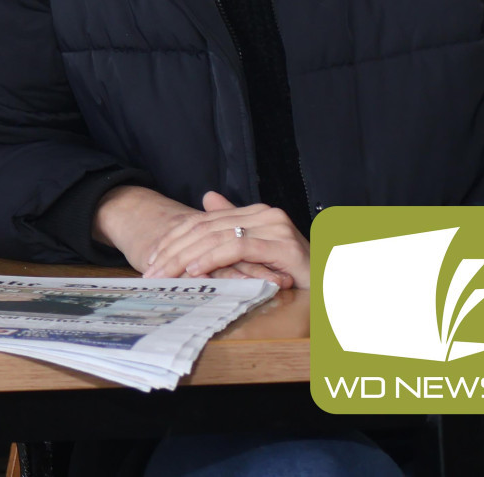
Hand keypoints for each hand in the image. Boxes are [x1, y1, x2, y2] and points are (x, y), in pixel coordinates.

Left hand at [143, 192, 310, 289]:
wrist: (331, 284)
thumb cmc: (294, 272)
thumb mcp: (257, 251)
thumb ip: (233, 227)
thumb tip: (207, 198)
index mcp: (256, 212)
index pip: (202, 221)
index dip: (174, 239)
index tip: (152, 260)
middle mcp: (265, 214)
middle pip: (205, 228)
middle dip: (174, 251)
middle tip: (151, 271)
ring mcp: (275, 228)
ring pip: (217, 237)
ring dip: (186, 257)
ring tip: (166, 273)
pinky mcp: (282, 246)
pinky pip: (238, 248)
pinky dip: (213, 258)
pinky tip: (195, 270)